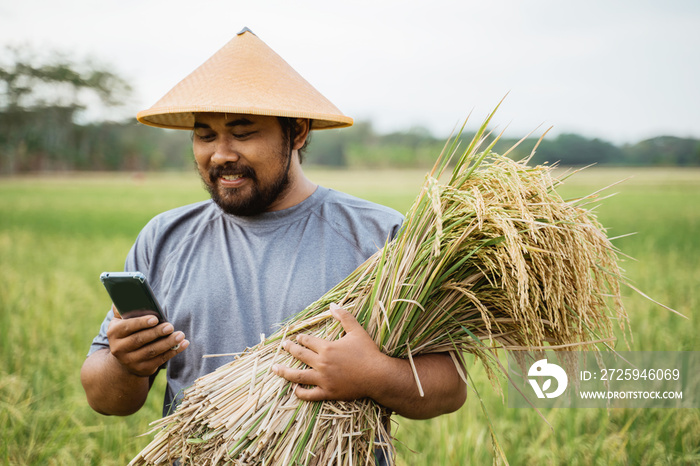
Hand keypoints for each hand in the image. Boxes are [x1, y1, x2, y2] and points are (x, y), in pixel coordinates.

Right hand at [106, 307, 188, 376]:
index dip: (141, 323)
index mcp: (113, 333)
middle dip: (157, 333)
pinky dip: (173, 351)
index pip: (127, 327)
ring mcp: (131, 361)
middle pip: (140, 340)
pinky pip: (160, 360)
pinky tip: (184, 344)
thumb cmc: (128, 333)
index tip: (155, 318)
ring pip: (151, 351)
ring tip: (180, 334)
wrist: (124, 359)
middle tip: (171, 326)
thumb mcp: (120, 321)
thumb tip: (127, 296)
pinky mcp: (143, 369)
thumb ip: (123, 310)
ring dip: (168, 343)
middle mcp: (119, 349)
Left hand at [272, 304, 389, 401]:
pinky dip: (300, 392)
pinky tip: (294, 389)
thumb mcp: (356, 331)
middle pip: (299, 355)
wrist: (378, 376)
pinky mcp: (328, 392)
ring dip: (284, 372)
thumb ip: (344, 317)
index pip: (307, 341)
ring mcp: (323, 379)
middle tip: (284, 346)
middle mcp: (322, 363)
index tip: (297, 338)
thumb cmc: (368, 352)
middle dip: (290, 349)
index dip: (301, 338)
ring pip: (298, 376)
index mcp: (327, 347)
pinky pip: (310, 394)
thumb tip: (332, 305)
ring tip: (275, 369)